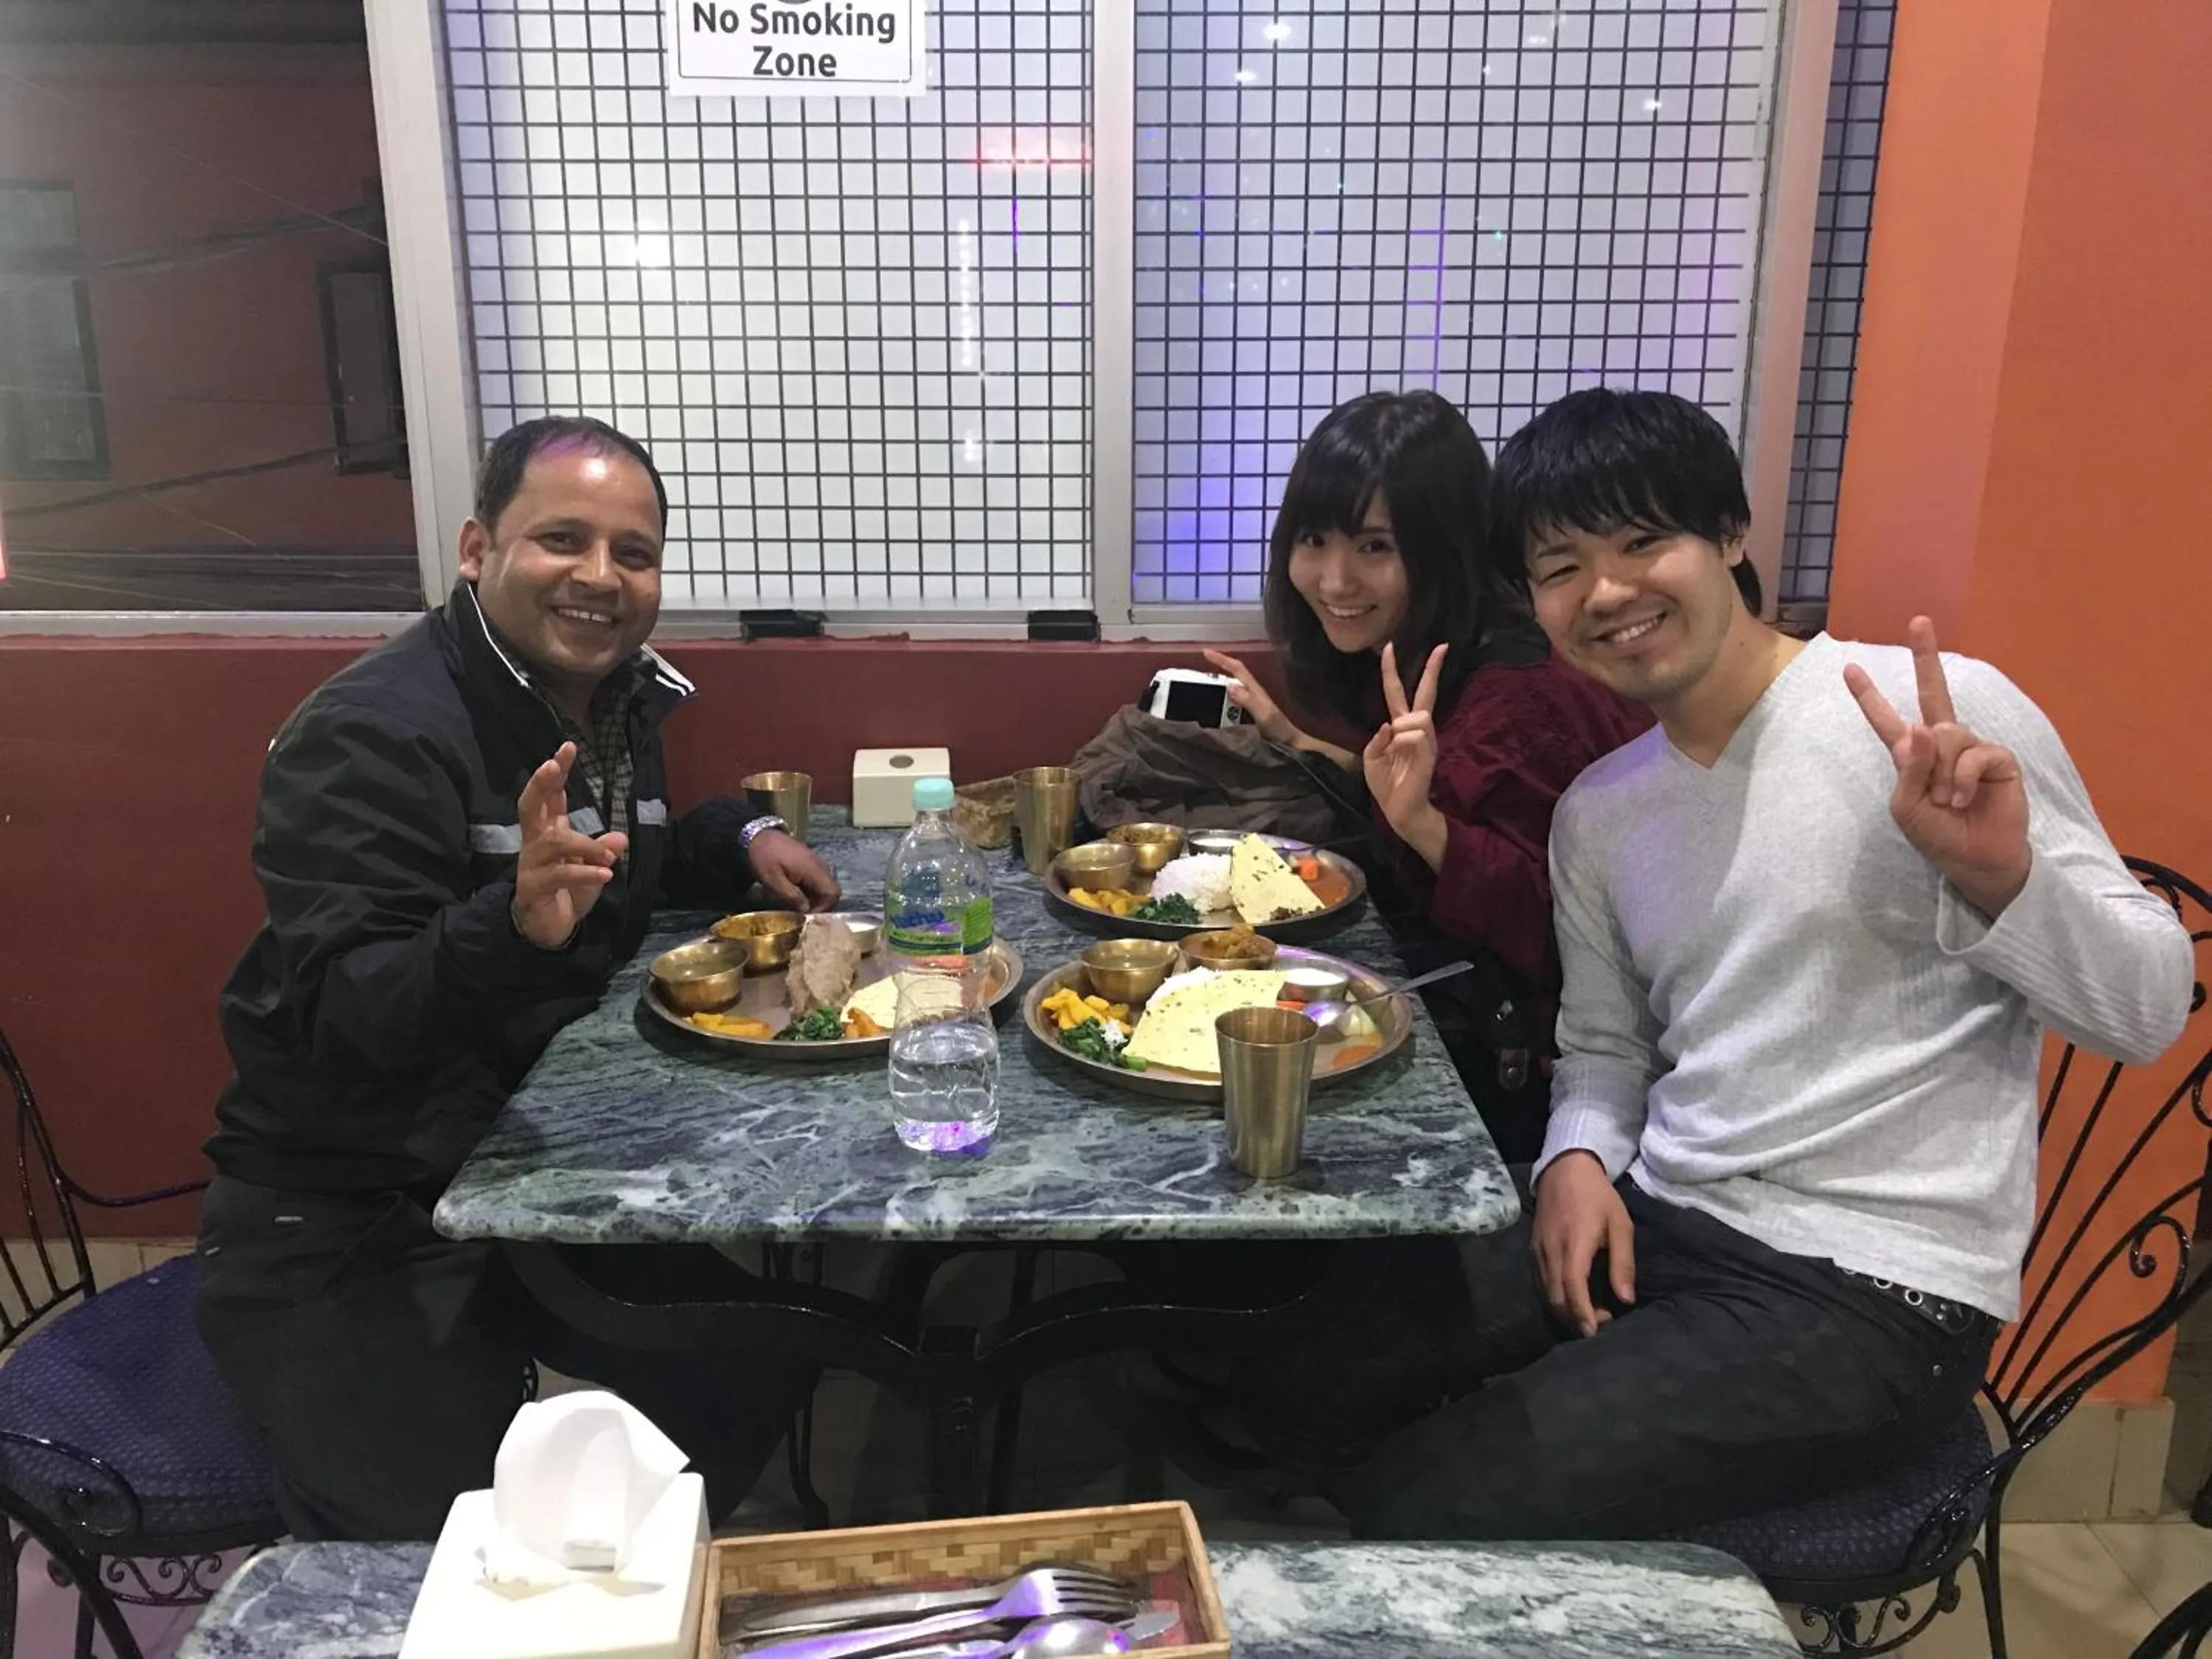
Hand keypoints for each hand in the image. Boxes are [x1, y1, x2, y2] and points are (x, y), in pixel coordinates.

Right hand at [512, 742, 627, 949]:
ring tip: (609, 858)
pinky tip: (606, 874)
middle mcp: (535, 843)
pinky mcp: (533, 887)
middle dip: (542, 783)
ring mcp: (531, 865)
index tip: (568, 747)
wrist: (548, 928)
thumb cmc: (568, 891)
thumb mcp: (592, 868)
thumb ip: (602, 852)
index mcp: (548, 831)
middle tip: (554, 765)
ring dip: (585, 846)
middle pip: (529, 806)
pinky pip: (560, 874)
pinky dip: (585, 872)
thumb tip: (620, 840)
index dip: (556, 771)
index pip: (550, 796)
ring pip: (553, 842)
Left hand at [748, 829, 840, 911]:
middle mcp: (820, 865)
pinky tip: (796, 894)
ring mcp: (816, 862)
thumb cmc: (765, 857)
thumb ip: (793, 897)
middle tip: (803, 914)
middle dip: (820, 905)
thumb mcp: (774, 881)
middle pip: (831, 890)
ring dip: (815, 898)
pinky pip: (817, 879)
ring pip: (824, 885)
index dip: (825, 908)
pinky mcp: (809, 861)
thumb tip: (806, 911)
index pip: (833, 893)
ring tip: (798, 906)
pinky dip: (811, 889)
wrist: (758, 834)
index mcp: (814, 870)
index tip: (809, 916)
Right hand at [1202, 649, 1300, 746]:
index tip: (1206, 652)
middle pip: (1233, 674)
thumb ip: (1248, 700)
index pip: (1237, 669)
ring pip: (1231, 687)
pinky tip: (1214, 705)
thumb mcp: (1263, 714)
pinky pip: (1231, 701)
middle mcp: (1251, 692)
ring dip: (1218, 684)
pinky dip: (1221, 699)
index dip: (1222, 659)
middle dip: (1218, 668)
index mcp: (1254, 689)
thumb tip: (1228, 686)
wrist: (1289, 742)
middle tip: (1199, 672)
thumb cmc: (1278, 728)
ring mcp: (1250, 701)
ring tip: (1202, 687)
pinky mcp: (1248, 711)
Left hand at [1363, 643, 1448, 868]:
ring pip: (1416, 717)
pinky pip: (1413, 736)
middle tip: (1441, 646)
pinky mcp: (1429, 752)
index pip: (1399, 694)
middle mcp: (1417, 731)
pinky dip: (1402, 744)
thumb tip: (1389, 725)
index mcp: (1400, 729)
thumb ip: (1376, 739)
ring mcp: (1426, 741)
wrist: (1400, 810)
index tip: (1389, 648)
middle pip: (1425, 695)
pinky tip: (1403, 760)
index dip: (1393, 672)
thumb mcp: (1371, 758)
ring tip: (1397, 752)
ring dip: (1401, 731)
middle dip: (1432, 670)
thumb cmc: (1387, 785)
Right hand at [1532, 1151, 1635, 1337]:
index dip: (1582, 1313)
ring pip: (1546, 1294)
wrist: (1564, 1170)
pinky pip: (1540, 1283)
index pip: (1573, 1287)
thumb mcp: (1620, 1225)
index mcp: (1574, 1243)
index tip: (1594, 1332)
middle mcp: (1550, 1251)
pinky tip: (1571, 1299)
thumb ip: (1623, 1263)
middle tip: (1602, 1322)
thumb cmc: (1598, 1196)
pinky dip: (1554, 1298)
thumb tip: (1626, 1299)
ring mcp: (1537, 1251)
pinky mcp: (1532, 1251)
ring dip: (1566, 1310)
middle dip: (1576, 1318)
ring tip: (1590, 1313)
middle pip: (1556, 1298)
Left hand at [1844, 615, 2030, 917]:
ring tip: (1947, 800)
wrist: (1977, 860)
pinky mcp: (1998, 758)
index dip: (1869, 697)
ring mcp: (1971, 748)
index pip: (1888, 721)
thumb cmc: (1939, 836)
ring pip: (1948, 734)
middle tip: (1918, 621)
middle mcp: (1943, 745)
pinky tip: (1964, 799)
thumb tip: (1919, 727)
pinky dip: (1962, 779)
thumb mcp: (1907, 808)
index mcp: (1913, 756)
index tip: (1849, 669)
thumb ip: (1909, 769)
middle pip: (1934, 694)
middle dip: (1926, 657)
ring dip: (1942, 773)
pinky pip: (1973, 753)